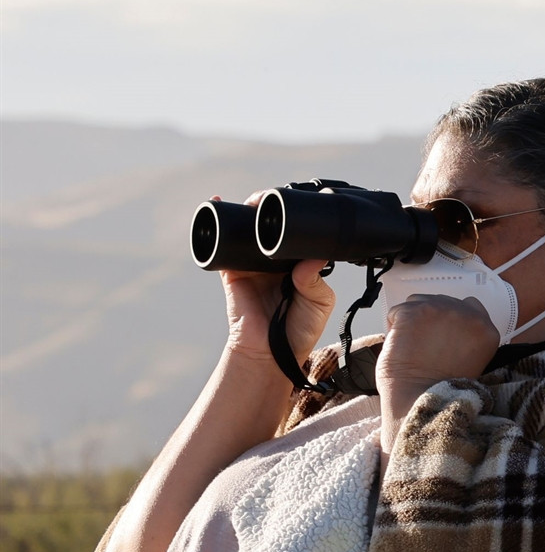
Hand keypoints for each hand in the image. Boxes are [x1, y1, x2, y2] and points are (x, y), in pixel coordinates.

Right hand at [218, 192, 334, 369]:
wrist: (271, 352)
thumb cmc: (299, 331)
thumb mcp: (319, 304)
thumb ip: (316, 281)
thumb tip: (313, 258)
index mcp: (298, 266)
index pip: (297, 238)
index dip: (299, 223)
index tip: (305, 203)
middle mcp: (275, 262)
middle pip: (272, 229)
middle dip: (272, 212)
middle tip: (276, 198)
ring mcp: (252, 264)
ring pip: (249, 232)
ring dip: (249, 213)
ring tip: (255, 200)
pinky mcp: (232, 270)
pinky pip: (224, 244)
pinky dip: (220, 223)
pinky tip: (218, 201)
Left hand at [377, 294, 499, 451]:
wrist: (423, 402)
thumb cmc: (442, 390)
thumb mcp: (472, 359)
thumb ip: (467, 336)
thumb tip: (446, 325)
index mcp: (486, 330)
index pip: (470, 306)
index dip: (452, 319)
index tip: (443, 334)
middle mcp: (468, 315)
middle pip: (442, 301)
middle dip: (431, 319)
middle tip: (425, 345)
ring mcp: (442, 310)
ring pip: (418, 302)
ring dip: (412, 320)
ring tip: (413, 346)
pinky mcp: (415, 312)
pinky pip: (398, 311)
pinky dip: (394, 327)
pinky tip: (402, 346)